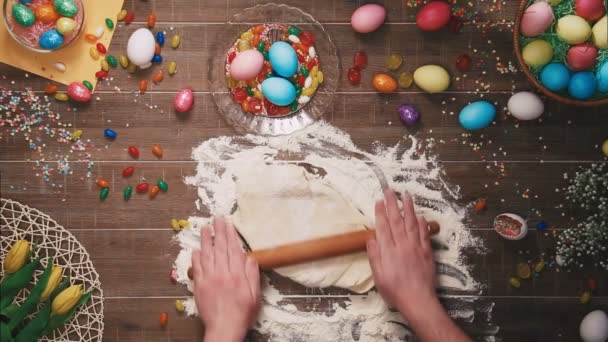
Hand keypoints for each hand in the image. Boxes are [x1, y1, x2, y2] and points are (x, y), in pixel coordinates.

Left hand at [191, 217, 260, 341]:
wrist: (224, 329)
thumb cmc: (242, 314)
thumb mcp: (255, 295)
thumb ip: (252, 275)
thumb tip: (250, 257)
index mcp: (237, 275)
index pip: (233, 249)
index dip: (230, 235)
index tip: (228, 223)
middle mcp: (222, 274)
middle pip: (220, 248)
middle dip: (219, 231)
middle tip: (217, 218)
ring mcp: (209, 279)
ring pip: (207, 255)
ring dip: (206, 240)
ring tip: (205, 228)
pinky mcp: (199, 286)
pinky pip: (197, 268)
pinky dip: (196, 257)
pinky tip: (196, 249)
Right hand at [366, 190, 436, 315]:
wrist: (418, 300)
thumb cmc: (395, 291)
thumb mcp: (378, 276)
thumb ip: (375, 256)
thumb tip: (371, 238)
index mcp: (389, 250)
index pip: (383, 226)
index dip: (380, 212)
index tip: (379, 200)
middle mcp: (402, 245)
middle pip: (397, 220)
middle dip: (392, 204)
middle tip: (389, 190)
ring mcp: (416, 247)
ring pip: (412, 223)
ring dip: (408, 208)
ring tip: (406, 195)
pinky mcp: (427, 252)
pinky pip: (424, 234)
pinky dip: (422, 223)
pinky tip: (420, 215)